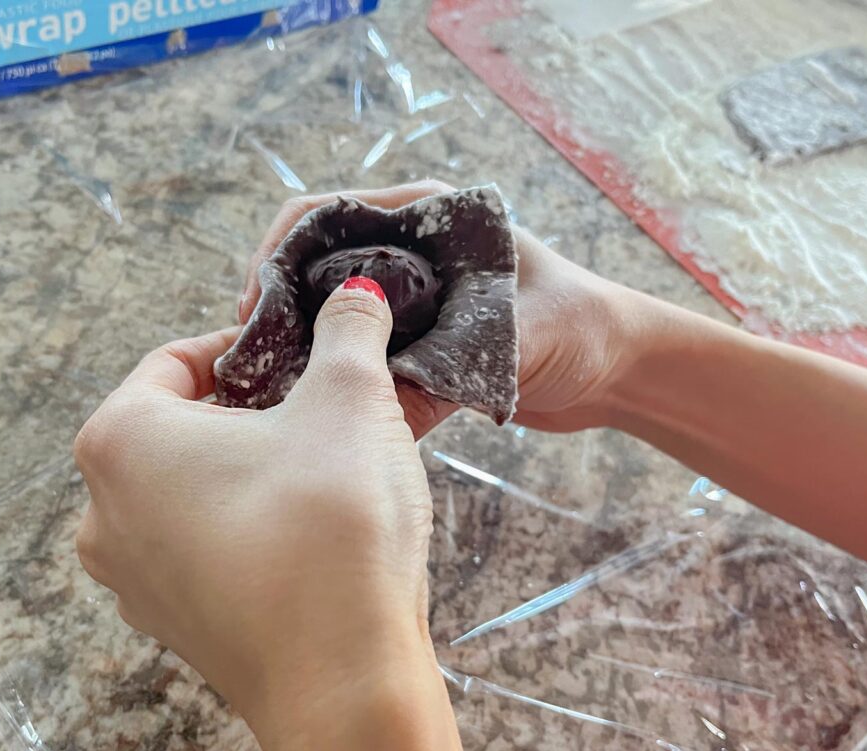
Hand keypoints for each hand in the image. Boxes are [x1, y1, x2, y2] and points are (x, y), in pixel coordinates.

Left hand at [74, 280, 465, 750]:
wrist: (345, 679)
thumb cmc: (331, 526)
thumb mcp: (350, 398)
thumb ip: (348, 329)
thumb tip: (358, 293)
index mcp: (121, 440)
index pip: (175, 360)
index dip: (245, 346)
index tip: (298, 352)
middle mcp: (105, 510)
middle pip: (179, 426)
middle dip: (251, 407)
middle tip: (318, 406)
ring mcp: (133, 577)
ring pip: (191, 489)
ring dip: (251, 466)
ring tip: (320, 466)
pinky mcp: (174, 623)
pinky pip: (205, 546)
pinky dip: (250, 523)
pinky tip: (310, 528)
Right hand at [240, 180, 634, 436]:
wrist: (617, 367)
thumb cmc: (579, 327)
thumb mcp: (507, 343)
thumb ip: (441, 375)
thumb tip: (370, 421)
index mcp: (427, 217)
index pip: (326, 214)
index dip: (278, 253)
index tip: (253, 303)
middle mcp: (409, 250)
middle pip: (318, 264)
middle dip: (279, 304)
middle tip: (249, 355)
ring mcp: (412, 297)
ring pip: (334, 313)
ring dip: (304, 345)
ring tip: (271, 385)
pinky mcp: (418, 340)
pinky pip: (362, 353)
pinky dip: (338, 374)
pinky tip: (316, 405)